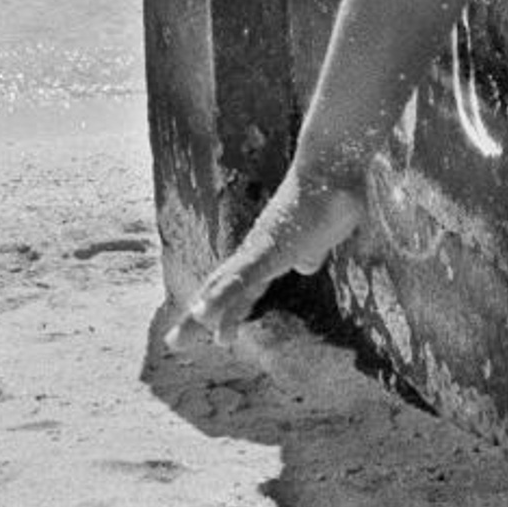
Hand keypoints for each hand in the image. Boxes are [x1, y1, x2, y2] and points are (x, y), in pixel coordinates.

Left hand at [163, 167, 365, 347]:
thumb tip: (304, 265)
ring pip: (225, 287)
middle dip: (199, 318)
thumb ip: (309, 251)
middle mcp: (258, 250)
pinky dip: (221, 299)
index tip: (205, 328)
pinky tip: (204, 315)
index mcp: (269, 252)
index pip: (239, 288)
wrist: (333, 164)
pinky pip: (243, 279)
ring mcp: (261, 248)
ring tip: (181, 338)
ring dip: (204, 314)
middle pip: (221, 289)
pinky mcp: (270, 247)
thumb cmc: (331, 195)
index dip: (223, 309)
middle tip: (174, 343)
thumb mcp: (320, 237)